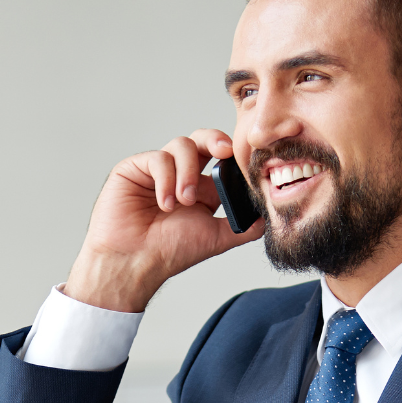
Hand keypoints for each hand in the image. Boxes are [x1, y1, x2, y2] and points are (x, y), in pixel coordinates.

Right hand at [65, 129, 263, 311]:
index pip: (219, 158)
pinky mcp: (134, 168)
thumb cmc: (168, 252)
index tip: (242, 161)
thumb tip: (267, 219)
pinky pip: (157, 158)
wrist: (135, 263)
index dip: (231, 155)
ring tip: (182, 202)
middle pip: (201, 139)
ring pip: (181, 145)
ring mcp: (156, 170)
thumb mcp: (215, 238)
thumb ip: (242, 227)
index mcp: (200, 188)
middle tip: (224, 151)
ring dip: (187, 173)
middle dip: (215, 140)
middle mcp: (179, 174)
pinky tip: (165, 204)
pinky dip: (165, 179)